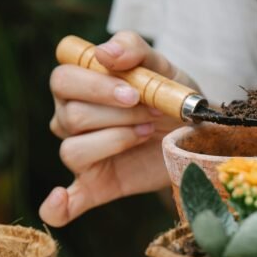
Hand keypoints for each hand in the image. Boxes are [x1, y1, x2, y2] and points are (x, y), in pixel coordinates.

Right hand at [41, 31, 187, 226]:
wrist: (198, 134)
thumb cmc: (171, 96)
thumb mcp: (162, 66)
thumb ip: (134, 48)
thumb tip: (104, 53)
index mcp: (79, 85)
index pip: (63, 79)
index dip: (95, 85)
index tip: (134, 91)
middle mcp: (70, 119)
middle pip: (69, 115)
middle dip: (117, 114)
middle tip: (153, 113)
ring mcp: (82, 154)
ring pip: (73, 150)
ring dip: (115, 141)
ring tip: (146, 133)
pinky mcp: (96, 186)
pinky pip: (66, 205)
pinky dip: (58, 207)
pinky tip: (60, 200)